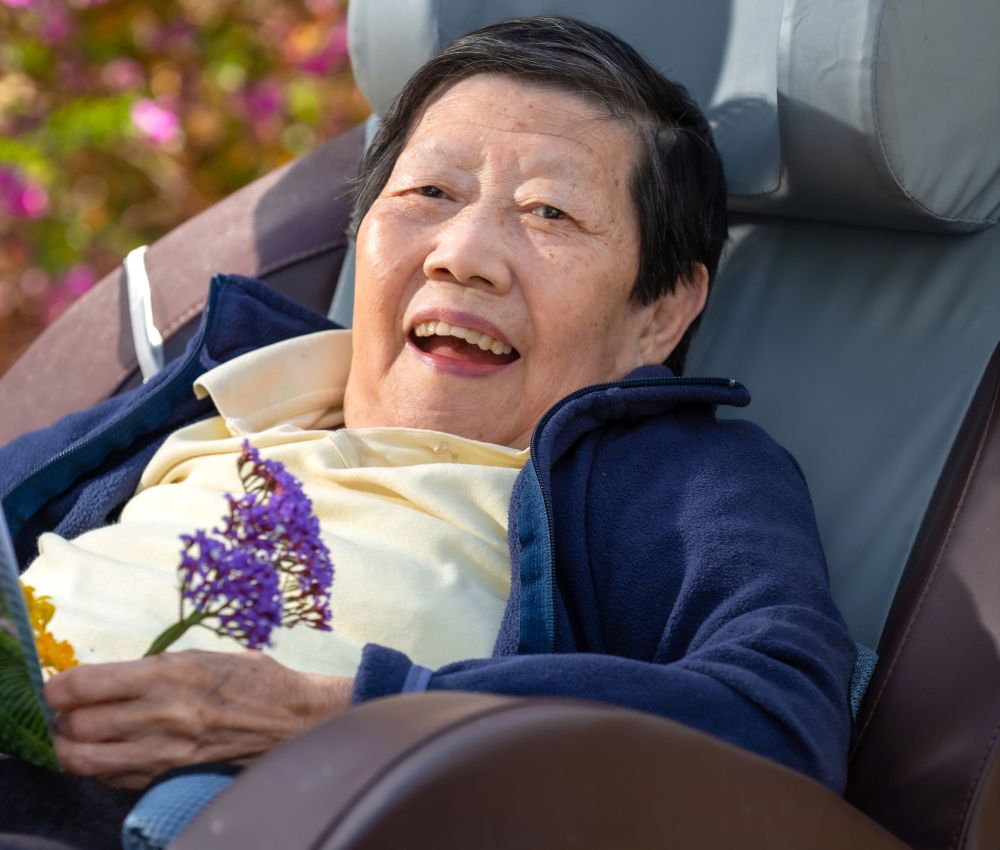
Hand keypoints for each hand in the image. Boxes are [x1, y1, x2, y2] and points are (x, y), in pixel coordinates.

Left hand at [44, 649, 353, 788]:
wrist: (293, 718)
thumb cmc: (251, 679)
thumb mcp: (201, 657)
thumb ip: (152, 669)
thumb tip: (105, 679)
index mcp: (171, 674)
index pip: (86, 686)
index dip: (58, 688)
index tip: (58, 688)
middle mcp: (164, 713)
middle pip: (78, 725)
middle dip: (63, 718)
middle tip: (68, 711)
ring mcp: (166, 750)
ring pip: (87, 760)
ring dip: (72, 748)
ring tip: (78, 736)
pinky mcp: (171, 775)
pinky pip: (114, 778)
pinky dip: (99, 767)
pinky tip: (107, 752)